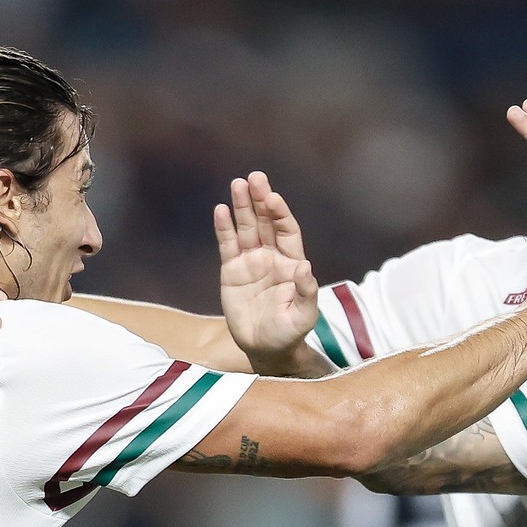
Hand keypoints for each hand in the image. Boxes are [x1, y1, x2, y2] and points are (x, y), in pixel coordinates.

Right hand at [216, 172, 318, 364]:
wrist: (265, 349)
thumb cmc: (289, 332)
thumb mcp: (303, 316)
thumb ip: (306, 292)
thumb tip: (304, 267)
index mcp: (291, 263)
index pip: (287, 231)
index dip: (280, 213)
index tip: (272, 198)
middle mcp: (271, 256)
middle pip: (265, 222)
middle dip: (260, 200)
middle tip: (255, 178)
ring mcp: (251, 262)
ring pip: (246, 229)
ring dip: (242, 207)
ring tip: (237, 184)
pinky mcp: (232, 271)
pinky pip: (228, 245)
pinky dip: (224, 228)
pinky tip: (221, 210)